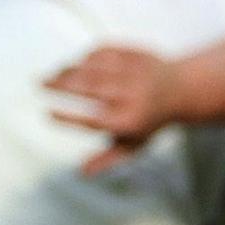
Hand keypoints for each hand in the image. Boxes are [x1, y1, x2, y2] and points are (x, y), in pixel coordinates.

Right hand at [44, 45, 182, 174]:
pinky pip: (104, 52)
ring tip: (53, 74)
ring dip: (69, 69)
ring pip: (94, 68)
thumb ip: (107, 159)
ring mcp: (134, 73)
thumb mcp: (134, 145)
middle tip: (40, 84)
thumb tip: (82, 172)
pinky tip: (75, 63)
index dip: (68, 117)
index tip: (48, 113)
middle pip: (89, 89)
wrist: (183, 90)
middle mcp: (132, 96)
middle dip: (61, 85)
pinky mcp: (134, 55)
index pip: (92, 120)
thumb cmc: (151, 121)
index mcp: (129, 121)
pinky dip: (85, 57)